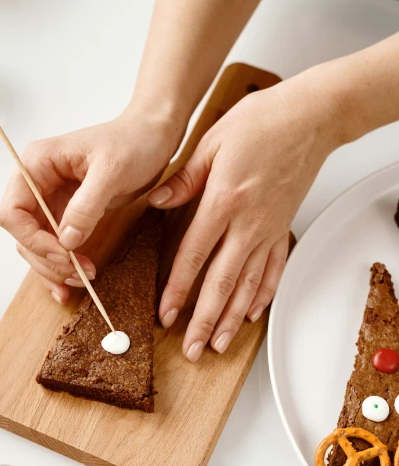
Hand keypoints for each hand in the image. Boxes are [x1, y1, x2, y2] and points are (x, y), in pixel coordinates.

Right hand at [0, 109, 178, 302]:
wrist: (151, 137)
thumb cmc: (133, 142)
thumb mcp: (112, 171)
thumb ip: (86, 205)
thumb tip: (66, 240)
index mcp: (37, 164)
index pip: (13, 211)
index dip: (33, 239)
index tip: (64, 254)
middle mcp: (37, 183)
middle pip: (22, 234)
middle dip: (47, 258)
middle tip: (79, 274)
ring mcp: (51, 200)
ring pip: (36, 245)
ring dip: (54, 267)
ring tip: (82, 280)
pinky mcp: (67, 213)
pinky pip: (54, 245)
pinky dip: (60, 265)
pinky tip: (70, 282)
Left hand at [148, 74, 339, 361]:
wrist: (310, 116)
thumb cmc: (263, 121)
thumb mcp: (212, 141)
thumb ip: (183, 178)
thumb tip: (155, 202)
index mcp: (224, 201)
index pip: (194, 256)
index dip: (178, 289)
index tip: (166, 315)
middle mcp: (249, 223)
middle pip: (222, 283)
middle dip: (203, 320)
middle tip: (190, 348)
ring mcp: (269, 229)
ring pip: (248, 285)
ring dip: (230, 318)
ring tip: (217, 344)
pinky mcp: (283, 228)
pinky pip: (274, 270)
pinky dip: (262, 295)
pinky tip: (251, 314)